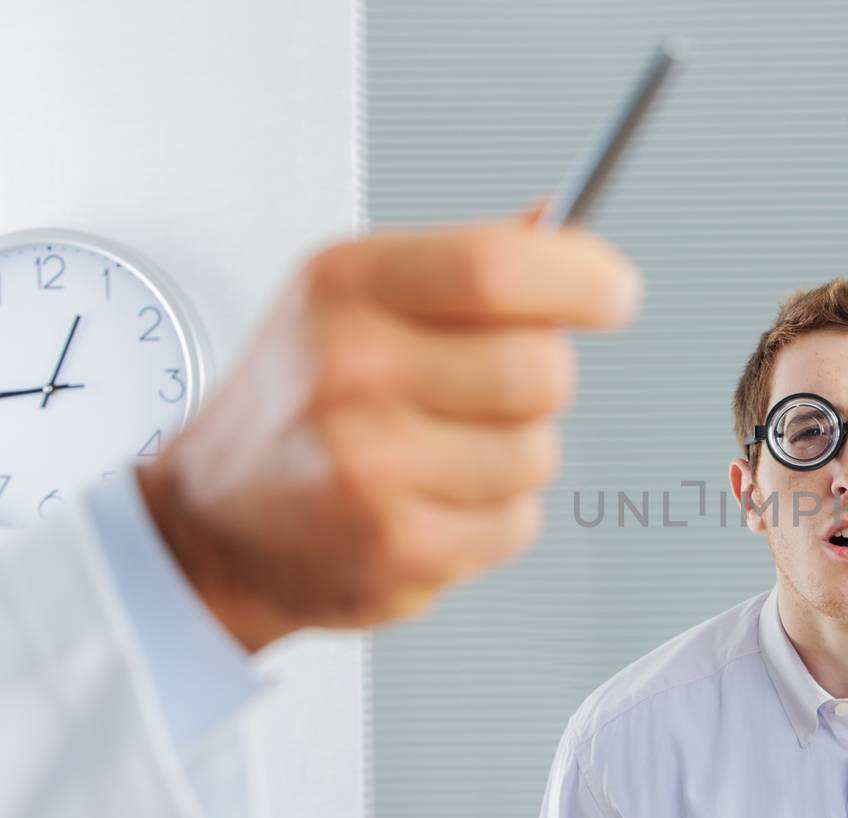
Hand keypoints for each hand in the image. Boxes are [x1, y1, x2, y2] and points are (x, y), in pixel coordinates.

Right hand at [135, 202, 641, 652]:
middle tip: (492, 392)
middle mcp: (351, 369)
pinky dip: (492, 520)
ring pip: (539, 453)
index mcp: (346, 286)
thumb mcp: (354, 299)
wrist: (216, 523)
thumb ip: (466, 264)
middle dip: (544, 382)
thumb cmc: (299, 401)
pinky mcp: (399, 547)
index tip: (613, 293)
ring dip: (513, 457)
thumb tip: (561, 224)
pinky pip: (518, 523)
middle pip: (542, 368)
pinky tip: (429, 505)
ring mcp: (371, 464)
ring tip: (438, 456)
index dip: (580, 279)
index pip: (498, 267)